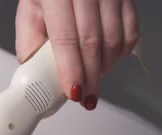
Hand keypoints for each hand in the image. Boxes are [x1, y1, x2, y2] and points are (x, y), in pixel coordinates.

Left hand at [15, 0, 138, 109]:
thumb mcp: (30, 10)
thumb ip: (29, 42)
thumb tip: (35, 75)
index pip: (66, 38)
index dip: (71, 69)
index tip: (74, 92)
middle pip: (92, 43)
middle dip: (89, 77)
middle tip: (86, 97)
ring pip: (113, 40)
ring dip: (104, 67)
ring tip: (92, 78)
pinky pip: (131, 32)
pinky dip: (121, 52)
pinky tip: (108, 59)